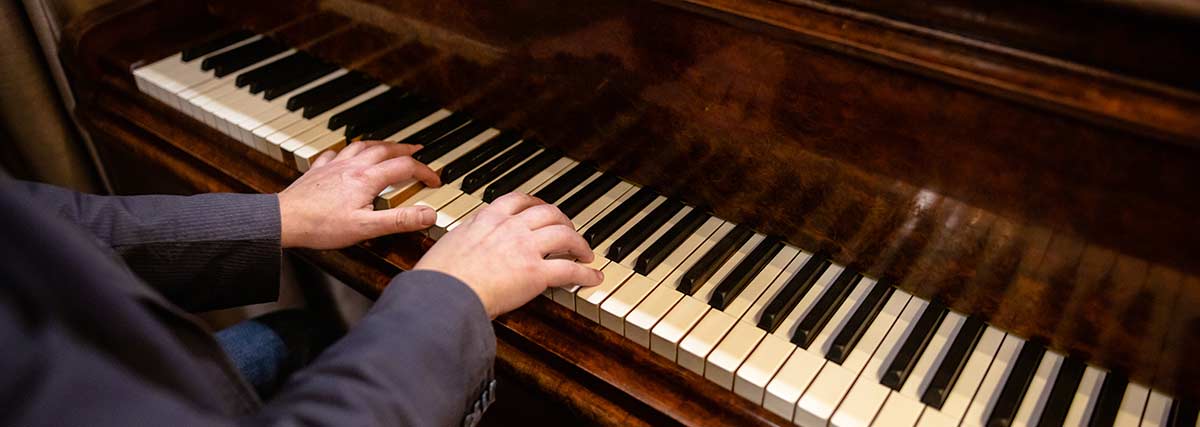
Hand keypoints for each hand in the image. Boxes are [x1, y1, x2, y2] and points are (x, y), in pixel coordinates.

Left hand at [278, 141, 440, 248]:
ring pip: (361, 145)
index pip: (404, 168)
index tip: (435, 180)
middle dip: (405, 149)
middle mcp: (352, 166)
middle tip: (417, 150)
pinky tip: (345, 153)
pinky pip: (335, 152)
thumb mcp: (366, 228)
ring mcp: (333, 166)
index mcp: (367, 179)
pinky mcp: (317, 171)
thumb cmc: (321, 225)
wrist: (283, 220)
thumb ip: (400, 220)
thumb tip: (428, 214)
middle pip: (385, 149)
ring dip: (379, 144)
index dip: (425, 172)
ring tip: (388, 146)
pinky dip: (346, 150)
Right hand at [414, 193, 603, 317]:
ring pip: (564, 236)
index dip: (536, 203)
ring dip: (579, 243)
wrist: (444, 293)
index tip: (542, 208)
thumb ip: (465, 237)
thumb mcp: (448, 243)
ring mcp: (526, 248)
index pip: (519, 201)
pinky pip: (569, 270)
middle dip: (564, 220)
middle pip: (548, 213)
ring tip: (585, 252)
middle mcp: (510, 228)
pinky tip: (593, 277)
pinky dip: (585, 273)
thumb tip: (464, 241)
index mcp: (488, 218)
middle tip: (569, 230)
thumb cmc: (439, 276)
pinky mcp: (536, 273)